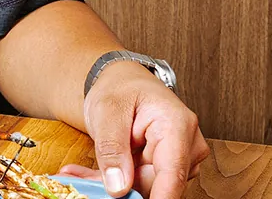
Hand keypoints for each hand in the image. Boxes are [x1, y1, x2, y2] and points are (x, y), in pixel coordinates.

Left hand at [59, 62, 208, 198]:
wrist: (124, 83)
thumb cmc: (121, 89)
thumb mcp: (107, 110)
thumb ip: (112, 148)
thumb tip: (118, 187)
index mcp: (177, 125)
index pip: (172, 174)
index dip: (157, 198)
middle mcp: (187, 145)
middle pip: (157, 185)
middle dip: (121, 187)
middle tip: (85, 181)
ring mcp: (179, 159)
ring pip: (146, 188)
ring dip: (114, 184)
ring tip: (85, 173)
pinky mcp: (166, 169)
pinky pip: (140, 186)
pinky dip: (114, 181)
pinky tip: (92, 175)